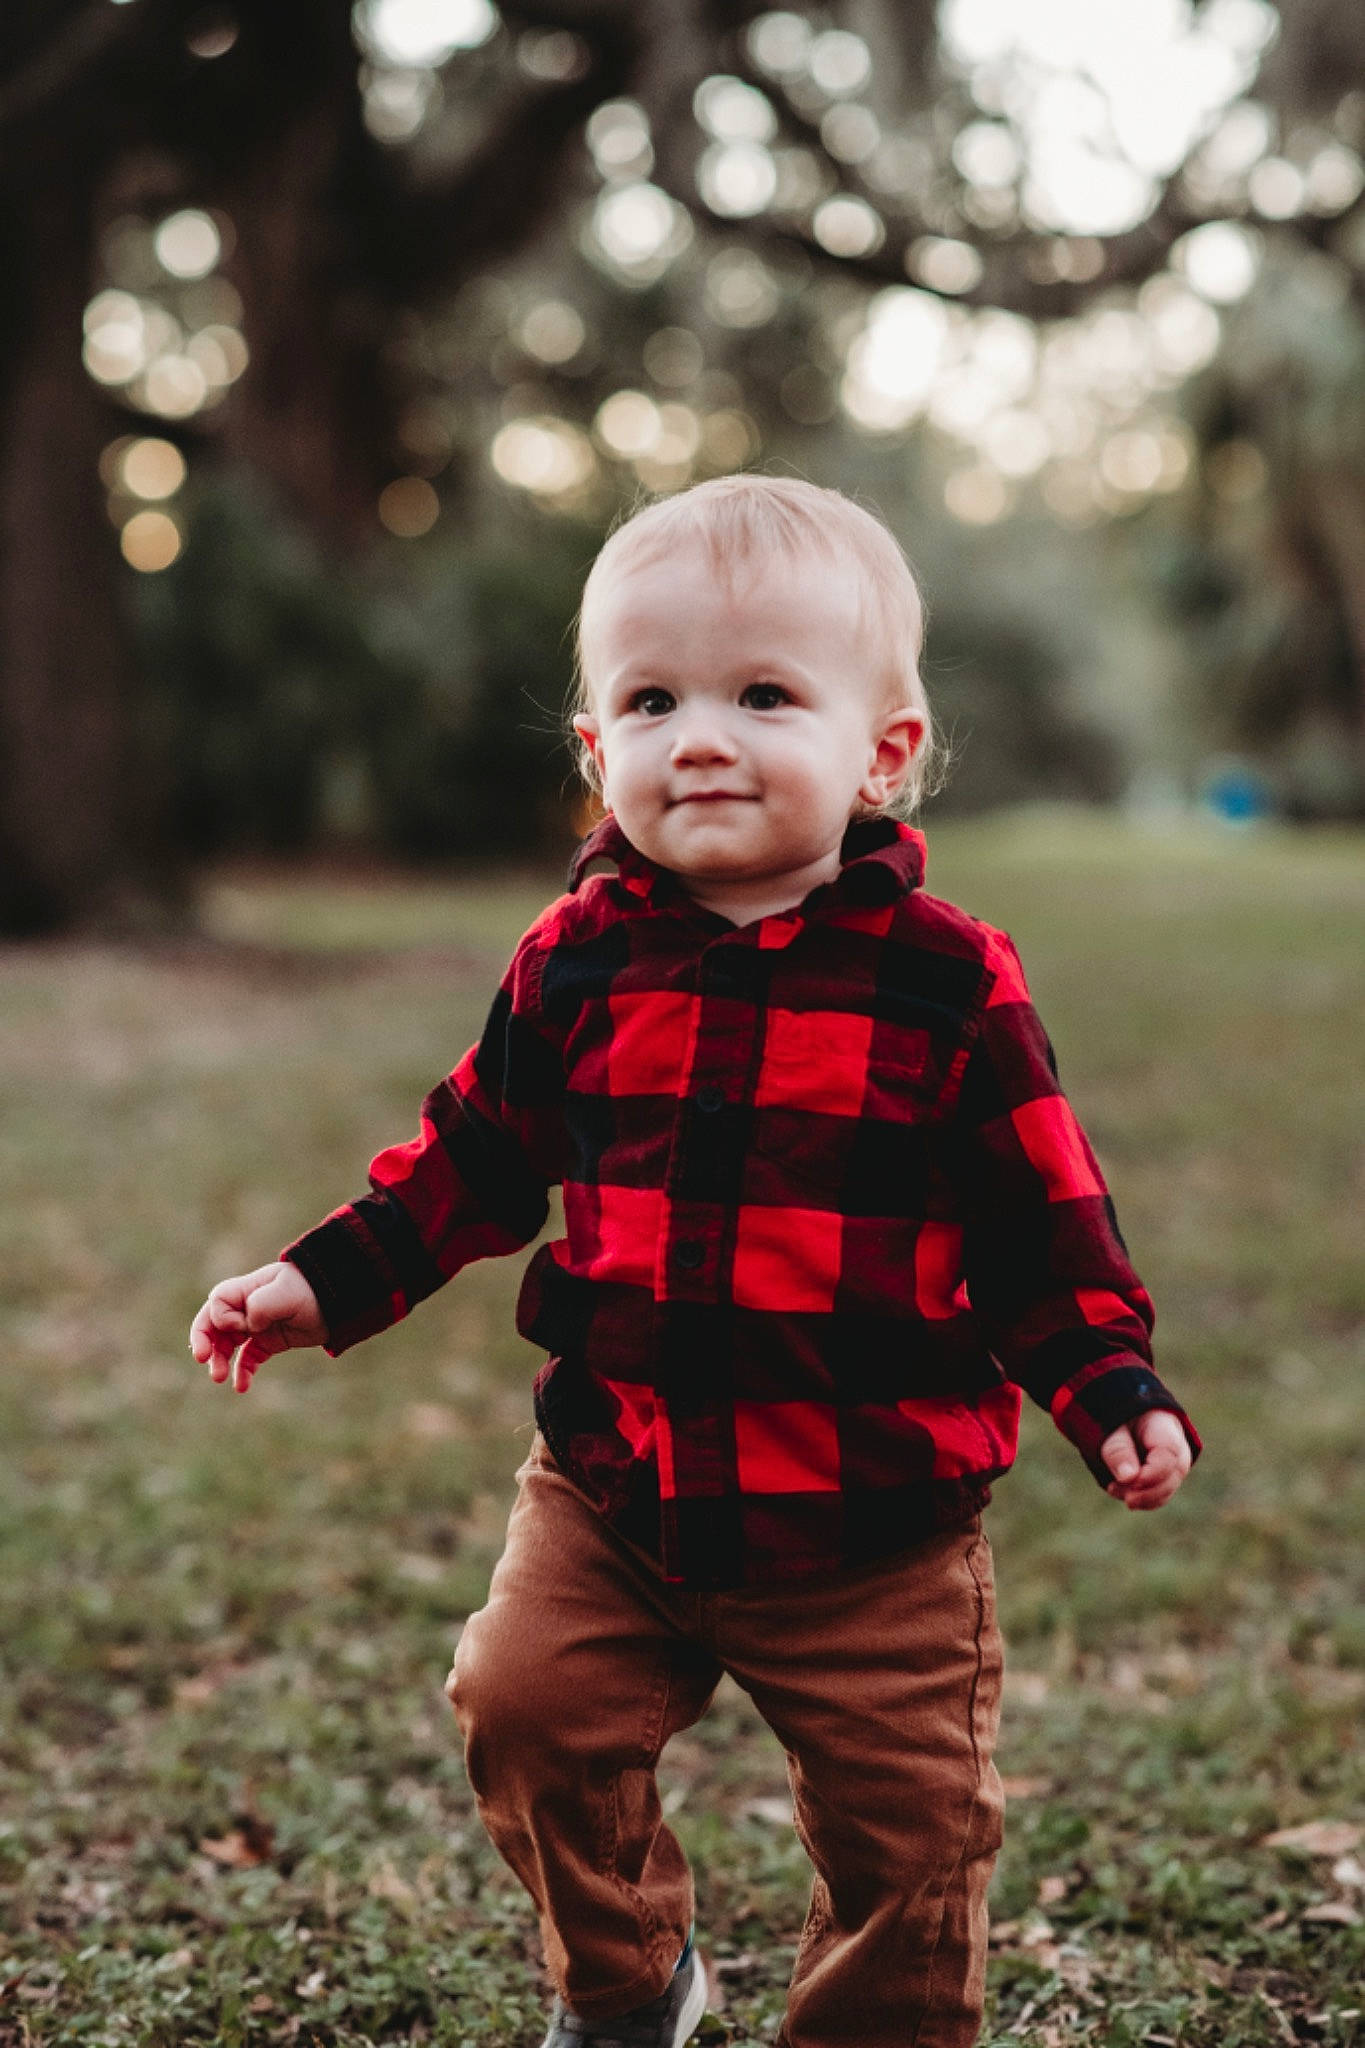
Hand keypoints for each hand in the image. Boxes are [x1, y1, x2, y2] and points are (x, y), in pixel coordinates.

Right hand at [189, 1262, 326, 1392]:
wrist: (340, 1301)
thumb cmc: (312, 1290)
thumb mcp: (287, 1293)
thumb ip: (262, 1304)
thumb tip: (247, 1324)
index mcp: (247, 1289)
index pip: (217, 1302)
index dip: (221, 1318)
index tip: (242, 1326)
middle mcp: (248, 1307)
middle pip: (214, 1324)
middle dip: (205, 1341)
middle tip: (203, 1359)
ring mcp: (257, 1325)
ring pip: (228, 1344)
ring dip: (220, 1361)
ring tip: (220, 1378)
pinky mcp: (269, 1342)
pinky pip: (248, 1358)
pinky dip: (242, 1372)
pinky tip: (241, 1387)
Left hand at [1099, 1409, 1191, 1509]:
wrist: (1133, 1419)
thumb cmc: (1123, 1420)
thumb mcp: (1115, 1427)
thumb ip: (1119, 1449)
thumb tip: (1128, 1477)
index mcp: (1168, 1432)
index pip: (1168, 1459)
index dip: (1151, 1474)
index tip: (1130, 1481)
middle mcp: (1179, 1454)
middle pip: (1170, 1479)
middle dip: (1144, 1492)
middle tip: (1114, 1488)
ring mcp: (1176, 1470)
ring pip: (1165, 1492)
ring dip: (1139, 1497)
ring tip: (1112, 1487)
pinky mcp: (1167, 1482)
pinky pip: (1158, 1498)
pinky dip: (1139, 1500)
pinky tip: (1118, 1491)